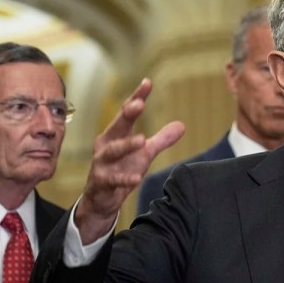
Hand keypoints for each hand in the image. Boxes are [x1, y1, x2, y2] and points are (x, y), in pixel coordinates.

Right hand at [75, 78, 184, 242]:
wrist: (102, 199)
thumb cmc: (121, 169)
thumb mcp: (144, 154)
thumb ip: (161, 140)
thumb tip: (182, 125)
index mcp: (116, 134)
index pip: (127, 112)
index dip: (137, 97)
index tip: (148, 82)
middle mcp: (106, 145)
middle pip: (117, 126)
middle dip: (127, 113)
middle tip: (139, 103)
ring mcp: (101, 163)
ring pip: (113, 151)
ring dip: (127, 145)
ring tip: (142, 140)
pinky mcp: (101, 182)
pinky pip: (113, 179)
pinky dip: (124, 178)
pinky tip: (136, 178)